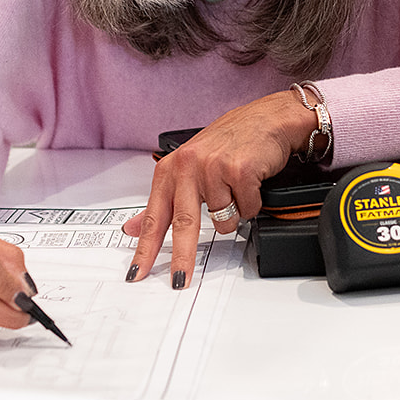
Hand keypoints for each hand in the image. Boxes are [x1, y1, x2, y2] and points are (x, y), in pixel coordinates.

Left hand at [123, 90, 317, 286]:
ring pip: (223, 220)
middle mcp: (189, 166)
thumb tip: (131, 228)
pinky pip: (247, 209)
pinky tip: (251, 184)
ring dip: (234, 214)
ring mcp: (214, 167)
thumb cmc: (230, 142)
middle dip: (183, 257)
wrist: (267, 119)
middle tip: (180, 280)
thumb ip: (162, 201)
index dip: (145, 248)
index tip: (138, 272)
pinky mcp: (240, 170)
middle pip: (183, 223)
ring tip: (236, 191)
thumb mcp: (188, 168)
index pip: (154, 216)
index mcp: (171, 169)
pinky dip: (252, 203)